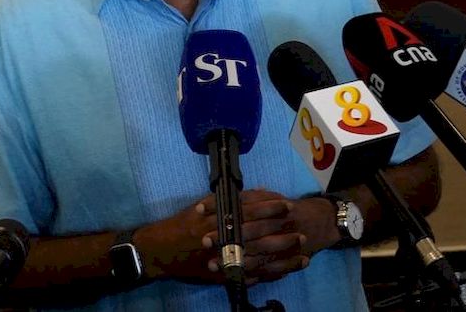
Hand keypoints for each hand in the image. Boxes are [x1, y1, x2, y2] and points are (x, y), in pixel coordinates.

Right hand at [134, 190, 304, 284]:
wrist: (162, 249)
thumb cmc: (182, 224)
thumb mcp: (201, 206)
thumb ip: (225, 200)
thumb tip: (251, 192)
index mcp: (219, 217)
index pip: (250, 210)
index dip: (270, 208)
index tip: (287, 204)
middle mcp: (224, 236)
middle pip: (259, 234)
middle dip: (282, 232)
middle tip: (301, 229)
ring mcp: (225, 256)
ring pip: (260, 256)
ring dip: (283, 255)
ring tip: (303, 252)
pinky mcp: (225, 272)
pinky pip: (251, 274)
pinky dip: (269, 273)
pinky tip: (284, 272)